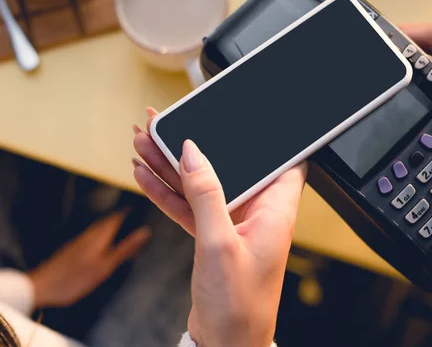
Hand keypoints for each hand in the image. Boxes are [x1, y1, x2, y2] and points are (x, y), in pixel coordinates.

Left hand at [28, 210, 150, 308]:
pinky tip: (103, 247)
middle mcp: (89, 235)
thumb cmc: (75, 278)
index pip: (117, 217)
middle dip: (121, 219)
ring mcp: (79, 242)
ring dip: (112, 228)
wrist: (42, 287)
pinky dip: (103, 238)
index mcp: (99, 236)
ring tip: (122, 231)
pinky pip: (92, 238)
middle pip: (108, 222)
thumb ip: (125, 248)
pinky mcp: (72, 251)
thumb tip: (145, 232)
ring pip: (100, 230)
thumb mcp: (106, 265)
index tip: (139, 208)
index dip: (128, 212)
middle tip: (133, 218)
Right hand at [133, 110, 306, 346]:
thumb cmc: (239, 305)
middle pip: (229, 165)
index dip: (264, 134)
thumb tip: (194, 152)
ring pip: (204, 184)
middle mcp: (257, 213)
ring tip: (144, 141)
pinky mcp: (214, 237)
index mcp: (274, 211)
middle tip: (166, 124)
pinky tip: (146, 176)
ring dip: (173, 165)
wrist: (226, 344)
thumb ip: (207, 194)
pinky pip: (191, 206)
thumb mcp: (219, 243)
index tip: (240, 113)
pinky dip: (169, 193)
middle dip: (195, 144)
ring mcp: (233, 224)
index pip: (281, 158)